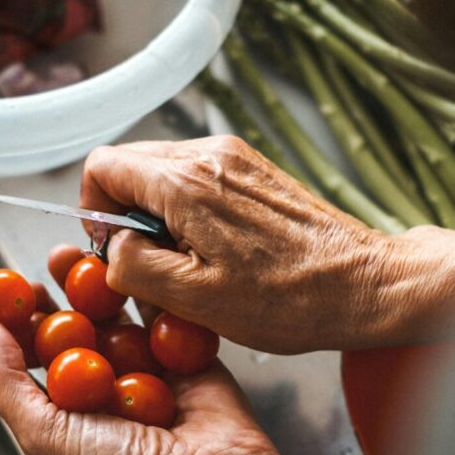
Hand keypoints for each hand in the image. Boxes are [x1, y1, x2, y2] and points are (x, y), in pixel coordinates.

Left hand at [0, 249, 282, 454]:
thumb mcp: (44, 436)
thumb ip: (6, 383)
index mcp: (62, 414)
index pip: (17, 366)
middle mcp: (99, 391)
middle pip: (61, 335)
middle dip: (40, 303)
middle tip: (26, 280)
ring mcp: (140, 370)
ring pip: (107, 317)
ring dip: (86, 287)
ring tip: (68, 258)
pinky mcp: (180, 356)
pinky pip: (157, 313)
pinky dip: (141, 288)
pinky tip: (122, 268)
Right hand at [80, 135, 397, 353]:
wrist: (362, 284)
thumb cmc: (288, 299)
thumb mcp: (196, 298)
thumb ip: (135, 265)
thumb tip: (113, 246)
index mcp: (186, 184)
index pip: (102, 167)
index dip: (93, 209)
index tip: (112, 247)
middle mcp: (210, 155)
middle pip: (131, 166)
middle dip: (125, 214)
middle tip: (149, 263)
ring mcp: (235, 158)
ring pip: (163, 174)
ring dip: (159, 216)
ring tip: (186, 262)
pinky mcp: (253, 171)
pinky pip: (197, 180)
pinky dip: (188, 212)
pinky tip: (213, 251)